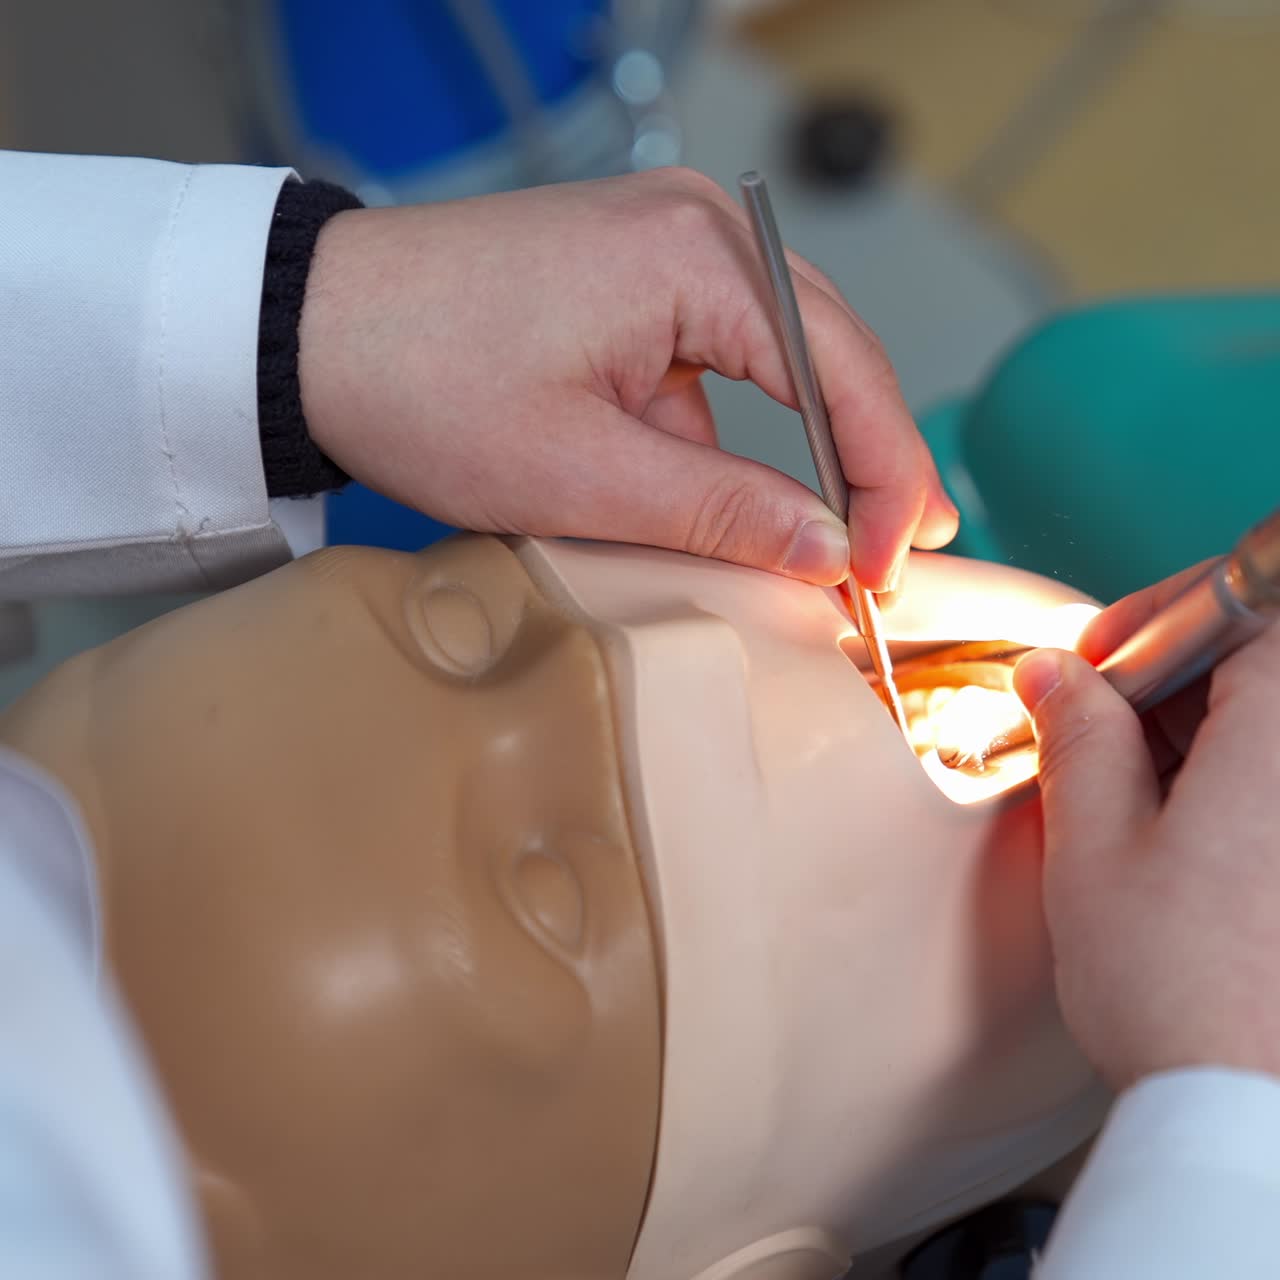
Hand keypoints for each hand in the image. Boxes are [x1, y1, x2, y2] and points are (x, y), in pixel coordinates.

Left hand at [297, 167, 956, 589]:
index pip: (845, 371)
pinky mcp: (630, 283)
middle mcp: (697, 230)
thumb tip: (830, 548)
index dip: (886, 478)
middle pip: (830, 357)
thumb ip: (724, 512)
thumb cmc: (421, 381)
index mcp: (700, 256)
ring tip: (813, 547)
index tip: (890, 567)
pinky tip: (715, 501)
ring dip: (789, 457)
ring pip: (774, 367)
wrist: (308, 331)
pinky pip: (711, 366)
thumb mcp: (584, 474)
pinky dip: (720, 439)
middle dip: (861, 464)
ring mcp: (663, 249)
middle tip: (888, 559)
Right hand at [1013, 581, 1279, 1090]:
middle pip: (1259, 665)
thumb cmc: (1179, 993)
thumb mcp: (1095, 845)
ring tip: (1127, 798)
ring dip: (1197, 736)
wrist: (1249, 1118)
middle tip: (1094, 731)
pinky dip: (1229, 786)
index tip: (1098, 659)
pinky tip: (1178, 835)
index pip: (1243, 606)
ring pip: (1264, 728)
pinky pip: (1271, 789)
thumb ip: (1077, 734)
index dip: (1157, 618)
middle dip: (1169, 682)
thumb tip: (1056, 671)